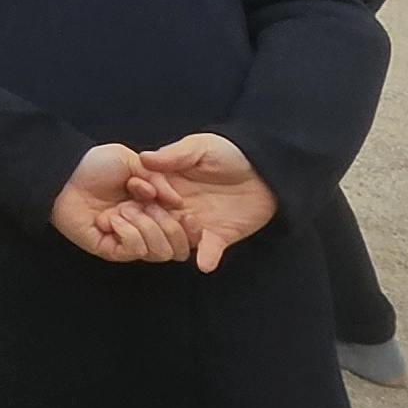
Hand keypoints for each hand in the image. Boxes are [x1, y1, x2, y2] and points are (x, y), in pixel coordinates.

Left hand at [49, 141, 187, 262]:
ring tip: (127, 209)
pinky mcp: (111, 250)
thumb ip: (159, 180)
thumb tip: (178, 203)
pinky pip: (134, 251)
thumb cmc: (97, 164)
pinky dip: (129, 233)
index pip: (184, 230)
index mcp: (155, 209)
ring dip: (147, 228)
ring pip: (159, 252)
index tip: (188, 213)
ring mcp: (129, 241)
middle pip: (177, 248)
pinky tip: (113, 218)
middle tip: (151, 206)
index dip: (192, 227)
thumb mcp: (134, 162)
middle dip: (170, 226)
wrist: (67, 172)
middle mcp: (146, 228)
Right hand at [126, 133, 280, 271]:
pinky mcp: (218, 237)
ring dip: (180, 240)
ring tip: (191, 229)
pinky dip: (206, 258)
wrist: (267, 169)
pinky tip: (205, 261)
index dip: (141, 199)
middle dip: (155, 225)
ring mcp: (197, 223)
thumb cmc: (230, 151)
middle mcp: (177, 206)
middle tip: (162, 221)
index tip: (144, 198)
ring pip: (178, 241)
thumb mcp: (200, 146)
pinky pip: (208, 252)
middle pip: (157, 222)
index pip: (145, 196)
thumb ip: (174, 154)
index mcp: (168, 183)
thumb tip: (144, 158)